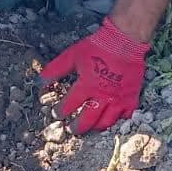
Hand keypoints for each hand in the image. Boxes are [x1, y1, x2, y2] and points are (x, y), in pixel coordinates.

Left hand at [39, 18, 148, 134]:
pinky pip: (126, 115)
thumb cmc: (97, 47)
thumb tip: (40, 80)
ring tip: (91, 127)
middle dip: (77, 127)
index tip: (56, 114)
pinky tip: (114, 119)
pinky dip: (119, 120)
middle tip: (71, 129)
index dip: (61, 112)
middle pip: (87, 120)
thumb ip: (56, 70)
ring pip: (106, 122)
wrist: (124, 41)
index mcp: (86, 86)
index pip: (69, 105)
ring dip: (96, 127)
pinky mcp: (131, 97)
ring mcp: (118, 99)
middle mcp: (102, 96)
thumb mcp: (72, 55)